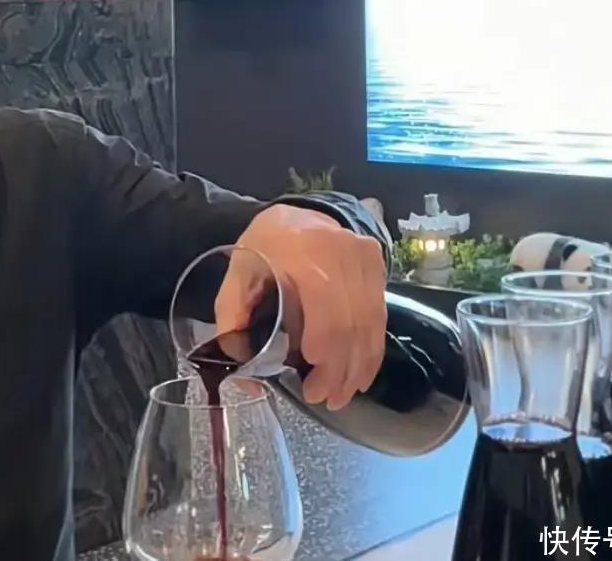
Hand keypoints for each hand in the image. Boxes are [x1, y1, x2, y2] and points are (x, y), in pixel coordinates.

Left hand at [214, 204, 387, 410]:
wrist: (300, 212)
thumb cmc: (265, 246)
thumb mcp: (238, 275)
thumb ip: (232, 322)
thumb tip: (243, 378)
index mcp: (303, 254)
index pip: (327, 316)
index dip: (325, 358)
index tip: (310, 389)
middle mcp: (341, 253)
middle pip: (351, 325)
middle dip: (340, 372)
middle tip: (325, 399)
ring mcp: (364, 258)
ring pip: (370, 324)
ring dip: (358, 367)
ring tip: (341, 395)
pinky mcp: (378, 265)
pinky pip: (379, 316)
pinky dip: (372, 349)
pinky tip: (361, 374)